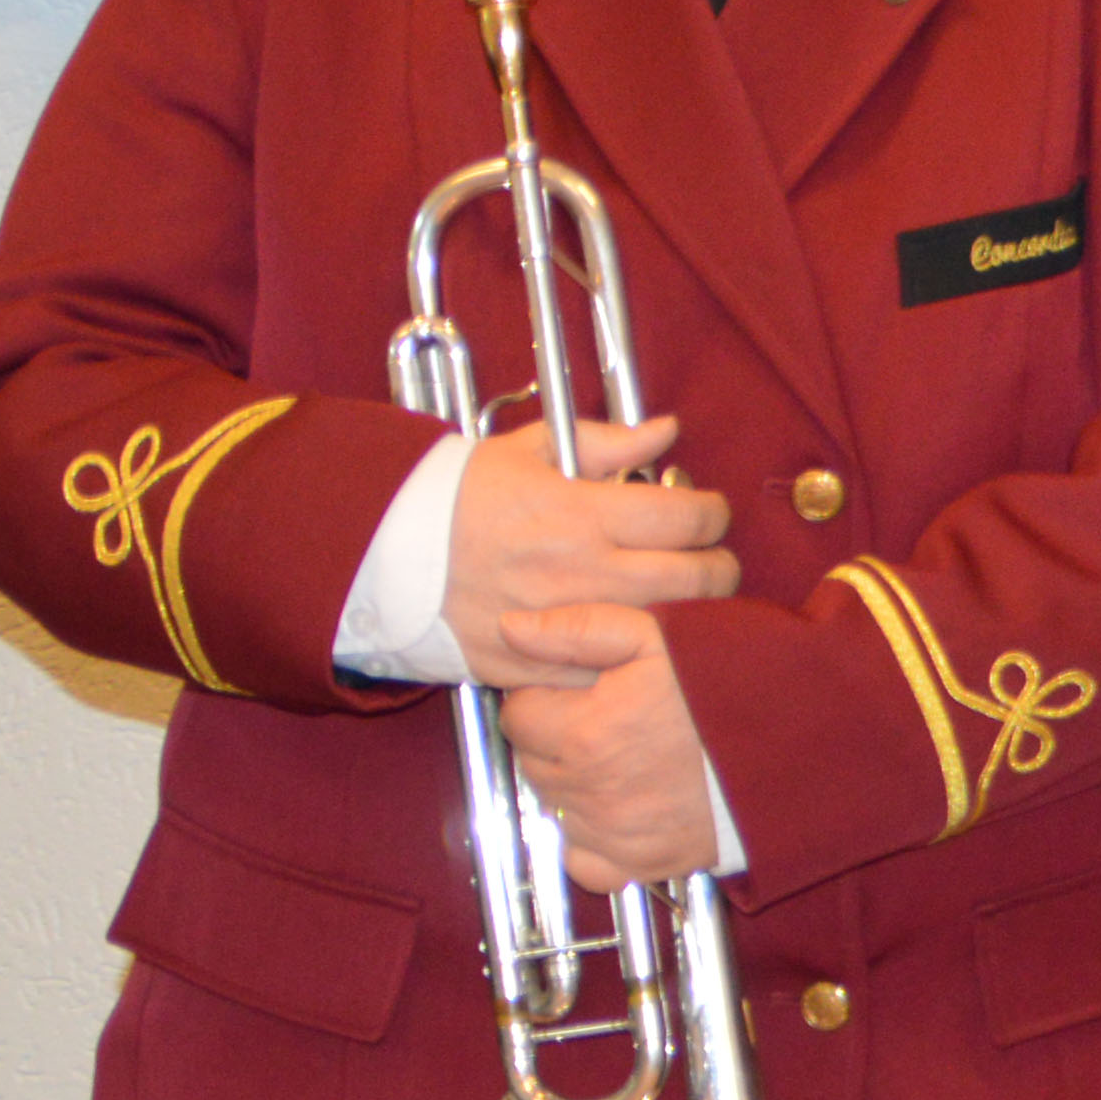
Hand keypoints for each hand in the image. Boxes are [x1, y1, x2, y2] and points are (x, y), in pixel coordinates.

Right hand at [445, 415, 736, 688]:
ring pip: (663, 629)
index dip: (713, 512)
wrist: (379, 554)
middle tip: (717, 561)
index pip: (686, 517)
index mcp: (583, 515)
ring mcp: (562, 624)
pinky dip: (625, 658)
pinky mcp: (535, 664)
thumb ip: (606, 442)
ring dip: (688, 614)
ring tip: (687, 599)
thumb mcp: (528, 450)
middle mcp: (583, 572)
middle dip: (721, 568)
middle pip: (694, 579)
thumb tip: (664, 430)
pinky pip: (606, 669)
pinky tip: (630, 638)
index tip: (710, 512)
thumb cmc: (452, 496)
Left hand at [502, 645, 718, 889]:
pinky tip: (621, 805)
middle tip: (606, 718)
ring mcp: (612, 833)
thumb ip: (578, 629)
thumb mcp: (657, 635)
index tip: (582, 690)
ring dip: (573, 783)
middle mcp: (590, 789)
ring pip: (553, 806)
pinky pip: (582, 859)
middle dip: (557, 738)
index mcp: (586, 730)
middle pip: (532, 762)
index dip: (546, 696)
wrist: (795, 746)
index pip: (517, 714)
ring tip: (623, 755)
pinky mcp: (640, 863)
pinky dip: (590, 837)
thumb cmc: (730, 687)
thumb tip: (510, 629)